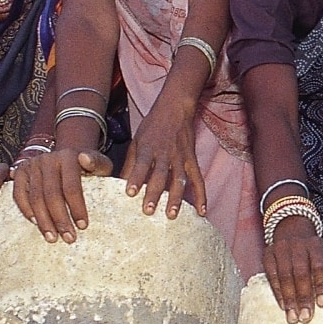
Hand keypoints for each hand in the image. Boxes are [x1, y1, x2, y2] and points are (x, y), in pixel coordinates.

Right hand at [10, 148, 113, 242]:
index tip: (83, 226)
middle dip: (60, 220)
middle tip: (68, 238)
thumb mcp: (99, 163)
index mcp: (68, 156)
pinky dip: (26, 211)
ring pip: (35, 197)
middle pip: (52, 195)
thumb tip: (85, 159)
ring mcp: (32, 165)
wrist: (66, 156)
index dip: (77, 208)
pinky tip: (36, 223)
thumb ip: (98, 163)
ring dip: (43, 221)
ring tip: (52, 237)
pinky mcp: (20, 171)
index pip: (72, 187)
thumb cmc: (87, 166)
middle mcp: (48, 159)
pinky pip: (19, 195)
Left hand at [123, 91, 204, 218]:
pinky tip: (201, 210)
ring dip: (176, 198)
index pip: (141, 164)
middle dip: (155, 193)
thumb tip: (120, 184)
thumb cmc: (152, 126)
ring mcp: (181, 157)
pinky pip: (198, 179)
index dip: (136, 178)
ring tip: (172, 215)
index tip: (130, 193)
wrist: (175, 109)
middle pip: (160, 175)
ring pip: (179, 180)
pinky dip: (201, 195)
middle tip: (149, 211)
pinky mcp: (192, 159)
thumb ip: (130, 163)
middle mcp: (165, 153)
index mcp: (148, 147)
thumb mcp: (136, 140)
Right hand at [263, 214, 322, 323]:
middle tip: (306, 317)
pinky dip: (278, 293)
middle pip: (301, 273)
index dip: (321, 285)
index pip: (320, 266)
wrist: (292, 233)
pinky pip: (272, 276)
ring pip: (285, 276)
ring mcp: (281, 249)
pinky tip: (283, 306)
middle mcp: (297, 245)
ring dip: (289, 299)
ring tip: (293, 317)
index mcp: (315, 245)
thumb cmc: (313, 250)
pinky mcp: (268, 255)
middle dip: (304, 297)